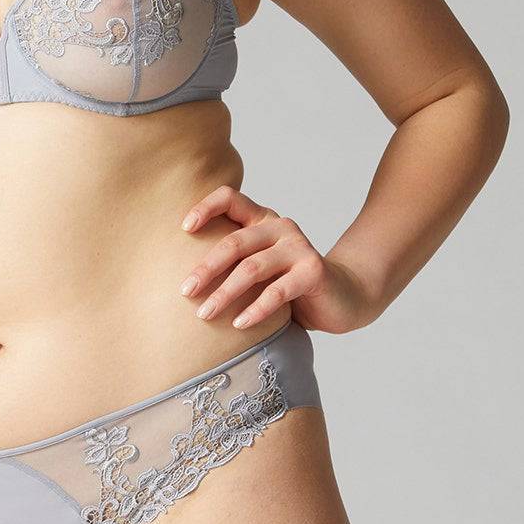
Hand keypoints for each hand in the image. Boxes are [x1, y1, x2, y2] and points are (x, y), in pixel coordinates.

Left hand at [178, 184, 380, 334]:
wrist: (343, 297)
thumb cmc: (290, 284)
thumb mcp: (259, 267)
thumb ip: (233, 262)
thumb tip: (181, 279)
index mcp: (262, 220)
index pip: (230, 198)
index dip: (205, 207)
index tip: (183, 229)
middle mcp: (280, 227)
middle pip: (234, 242)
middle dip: (206, 268)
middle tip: (185, 291)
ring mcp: (298, 248)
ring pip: (252, 268)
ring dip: (225, 293)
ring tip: (204, 314)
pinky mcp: (313, 272)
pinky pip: (277, 292)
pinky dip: (255, 310)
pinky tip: (239, 325)